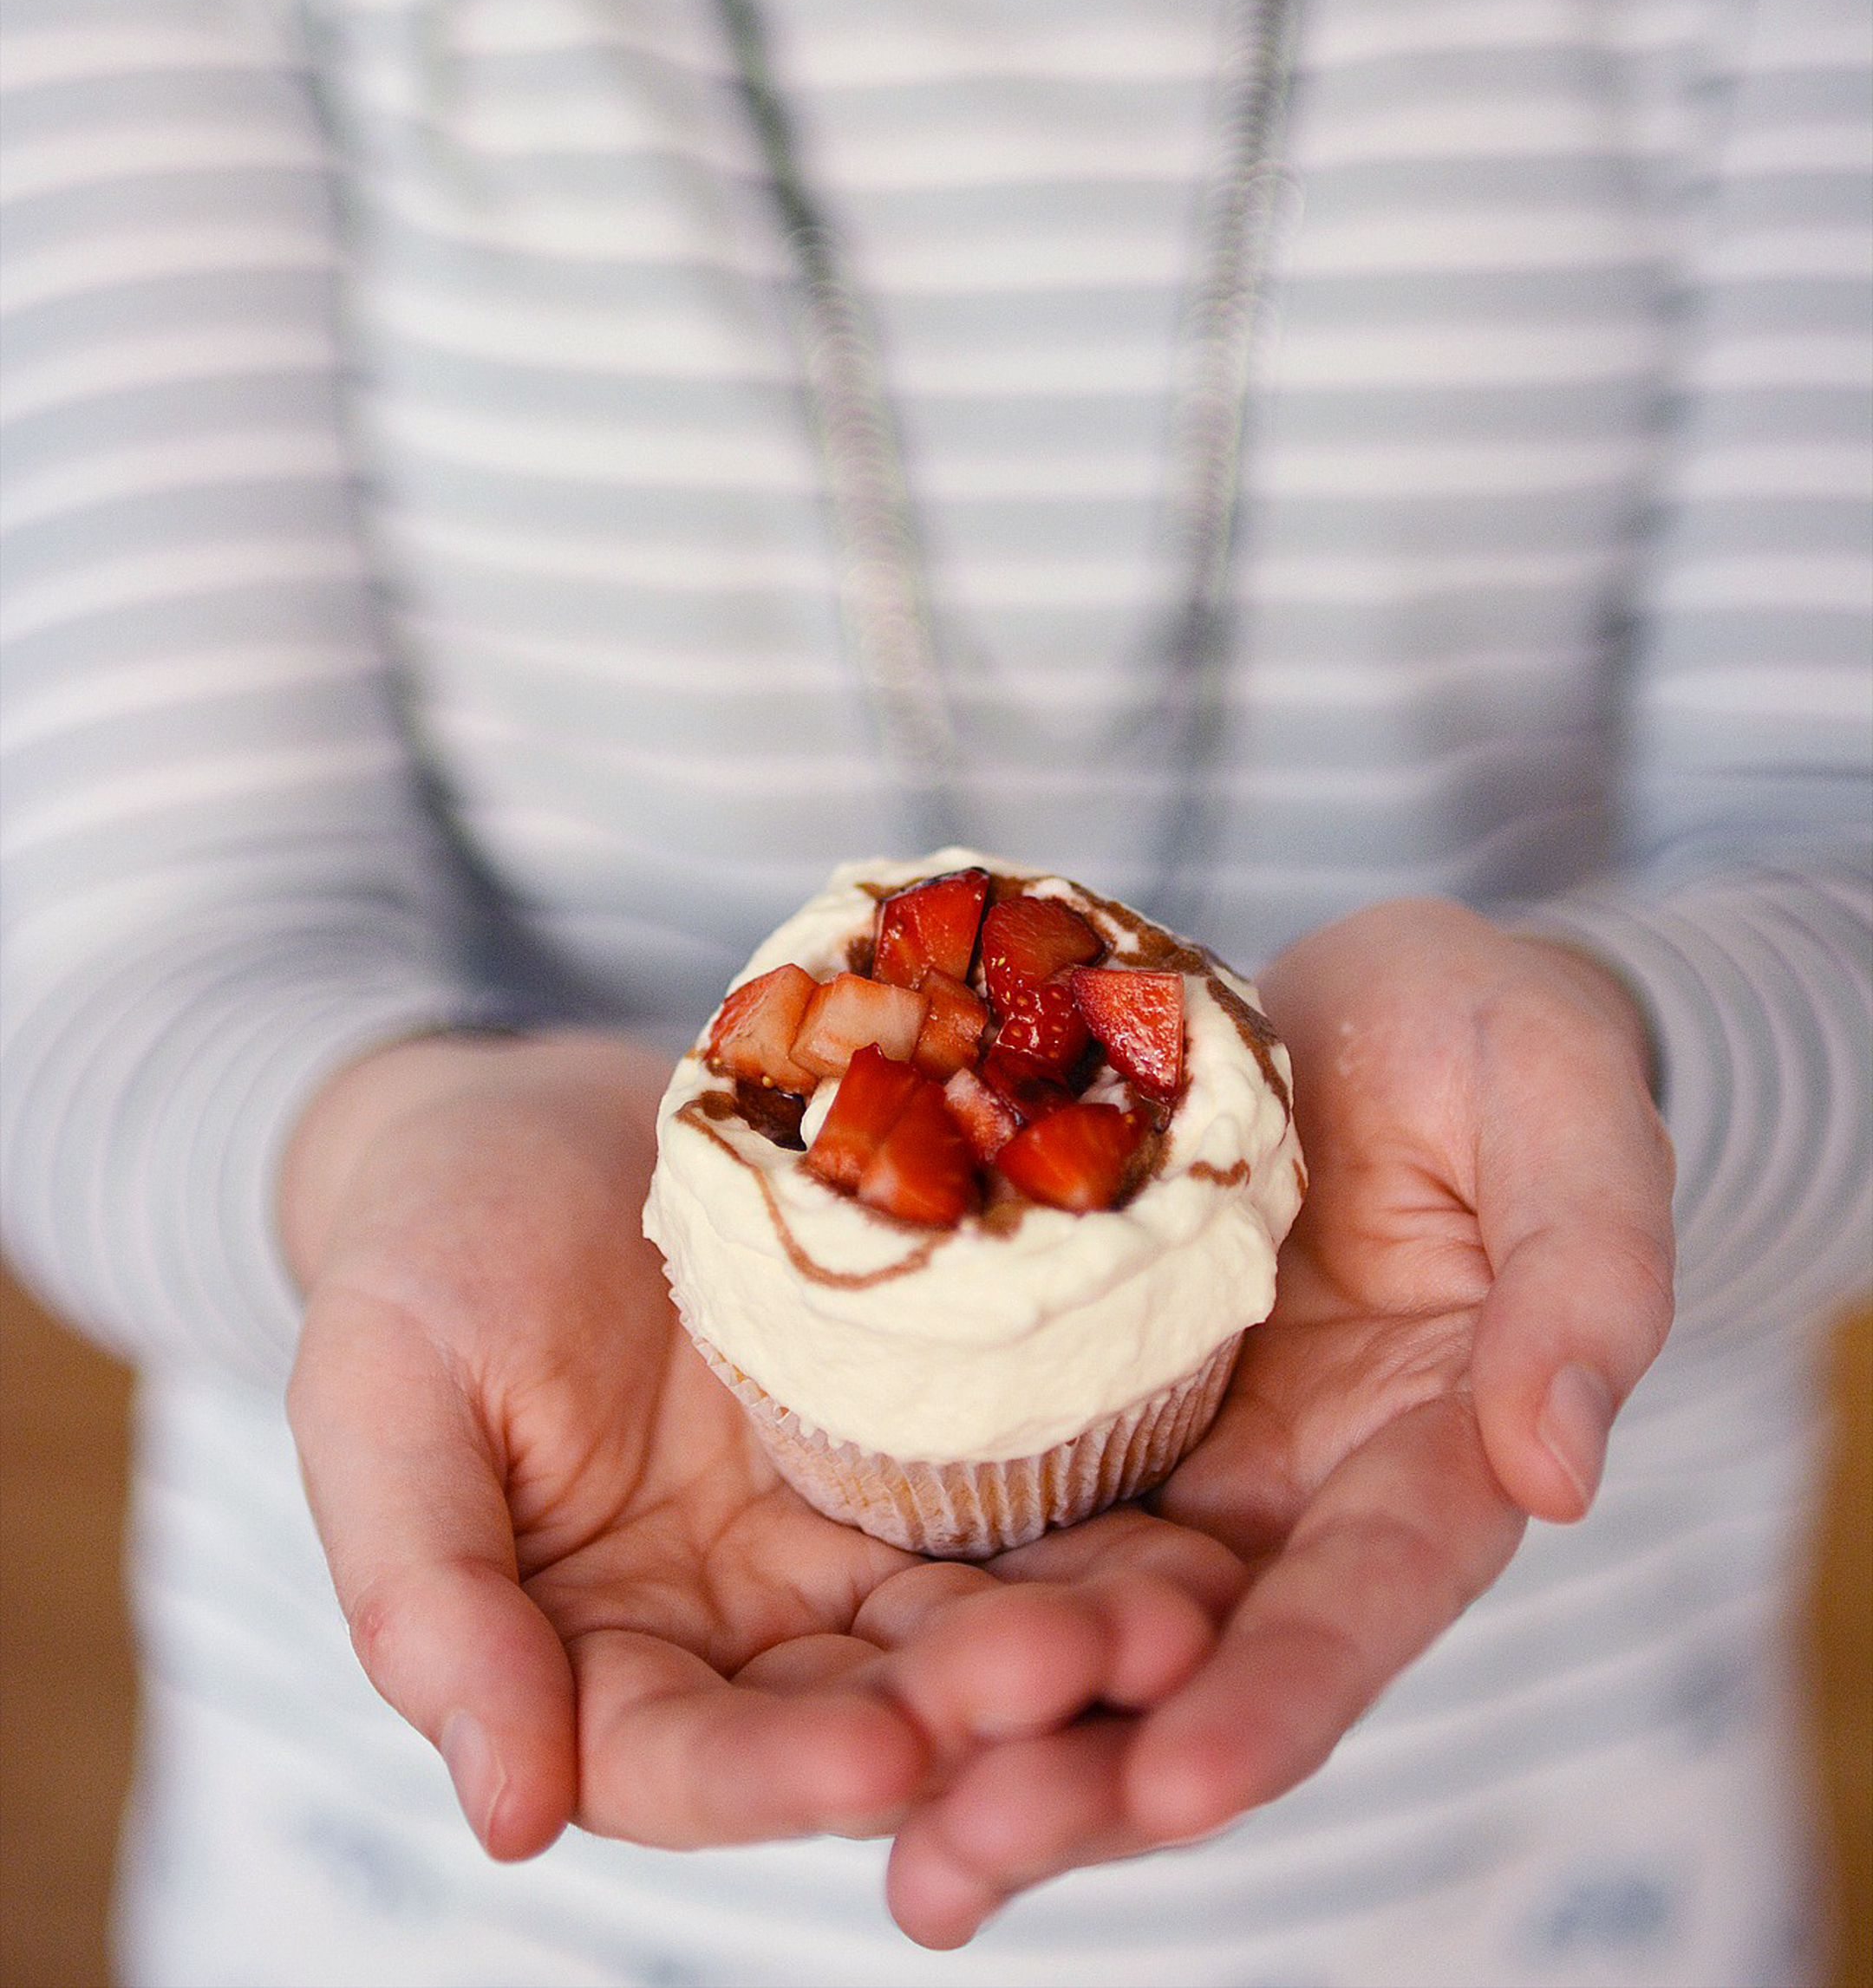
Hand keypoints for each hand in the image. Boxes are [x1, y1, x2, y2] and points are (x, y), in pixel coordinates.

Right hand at [281, 1033, 1240, 1861]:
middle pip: (868, 1711)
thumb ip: (424, 1597)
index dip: (779, 1773)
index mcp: (593, 1660)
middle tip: (1094, 1667)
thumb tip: (506, 1812)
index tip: (883, 1750)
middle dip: (981, 1707)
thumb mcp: (380, 1393)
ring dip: (1080, 1637)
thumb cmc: (428, 1249)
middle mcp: (743, 1634)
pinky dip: (1110, 1524)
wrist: (536, 1115)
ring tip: (1181, 1614)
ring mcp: (848, 1542)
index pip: (686, 1762)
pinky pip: (1030, 1502)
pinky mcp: (938, 1445)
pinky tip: (1199, 1520)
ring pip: (973, 1625)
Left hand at [882, 897, 1675, 1946]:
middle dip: (1089, 1775)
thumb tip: (1558, 1471)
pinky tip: (827, 1677)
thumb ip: (1587, 1277)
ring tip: (896, 1851)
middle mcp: (1295, 1495)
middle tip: (957, 1867)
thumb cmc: (1503, 1043)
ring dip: (992, 1740)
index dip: (1277, 1699)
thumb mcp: (1569, 1117)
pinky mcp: (1078, 1391)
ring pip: (1084, 1626)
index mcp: (1428, 1457)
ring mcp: (1180, 1455)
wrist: (1380, 995)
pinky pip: (1001, 1506)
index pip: (1358, 1607)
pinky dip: (931, 1602)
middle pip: (1195, 1666)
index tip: (1181, 1783)